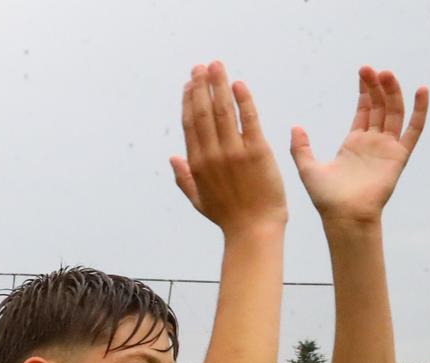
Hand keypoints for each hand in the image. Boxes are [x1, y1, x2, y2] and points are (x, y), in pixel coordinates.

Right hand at [169, 61, 286, 231]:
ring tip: (216, 66)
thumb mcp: (199, 200)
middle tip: (201, 67)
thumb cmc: (228, 216)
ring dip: (218, 85)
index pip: (190, 125)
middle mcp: (212, 155)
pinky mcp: (257, 151)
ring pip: (223, 111)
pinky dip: (243, 100)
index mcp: (197, 165)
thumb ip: (184, 178)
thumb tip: (173, 158)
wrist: (253, 229)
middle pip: (203, 113)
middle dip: (201, 86)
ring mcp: (234, 152)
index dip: (189, 101)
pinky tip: (238, 84)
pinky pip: (249, 119)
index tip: (190, 83)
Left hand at [292, 66, 426, 224]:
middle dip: (377, 87)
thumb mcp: (308, 168)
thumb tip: (294, 127)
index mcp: (354, 142)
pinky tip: (422, 91)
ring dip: (393, 92)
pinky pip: (414, 130)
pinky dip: (420, 111)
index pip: (364, 109)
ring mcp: (387, 148)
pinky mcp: (399, 156)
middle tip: (371, 69)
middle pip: (380, 107)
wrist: (344, 216)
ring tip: (388, 74)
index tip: (363, 72)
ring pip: (395, 113)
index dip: (364, 90)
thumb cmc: (327, 198)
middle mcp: (373, 142)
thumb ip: (301, 148)